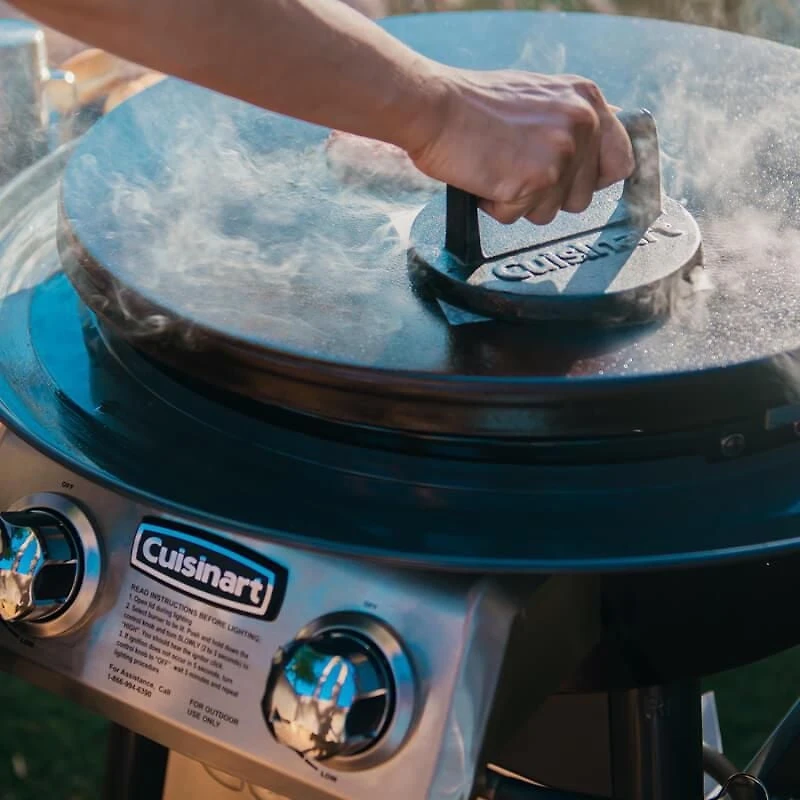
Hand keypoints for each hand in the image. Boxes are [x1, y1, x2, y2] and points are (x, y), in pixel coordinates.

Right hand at [402, 68, 634, 224]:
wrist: (436, 107)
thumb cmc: (474, 104)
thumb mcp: (540, 97)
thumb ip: (571, 123)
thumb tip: (597, 149)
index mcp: (588, 100)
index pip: (620, 161)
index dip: (594, 181)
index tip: (572, 184)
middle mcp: (582, 124)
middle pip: (582, 198)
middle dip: (547, 195)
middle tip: (516, 167)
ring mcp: (561, 154)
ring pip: (549, 212)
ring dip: (519, 201)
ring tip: (498, 167)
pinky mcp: (535, 180)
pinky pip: (517, 216)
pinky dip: (496, 205)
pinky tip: (485, 176)